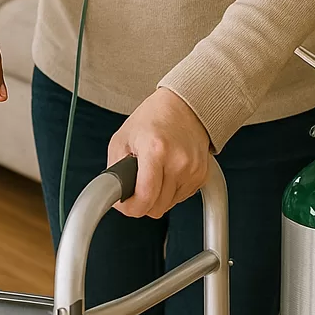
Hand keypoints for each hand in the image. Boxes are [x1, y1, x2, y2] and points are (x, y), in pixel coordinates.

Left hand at [107, 87, 209, 217]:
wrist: (183, 106)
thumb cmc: (152, 118)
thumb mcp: (122, 138)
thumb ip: (115, 169)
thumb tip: (113, 194)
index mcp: (155, 149)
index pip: (145, 197)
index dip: (130, 208)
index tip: (124, 205)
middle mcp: (177, 161)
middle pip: (156, 208)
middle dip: (142, 202)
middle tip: (135, 188)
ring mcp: (193, 170)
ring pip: (168, 206)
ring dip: (157, 197)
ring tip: (152, 174)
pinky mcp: (202, 176)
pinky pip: (181, 199)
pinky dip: (171, 192)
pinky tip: (166, 172)